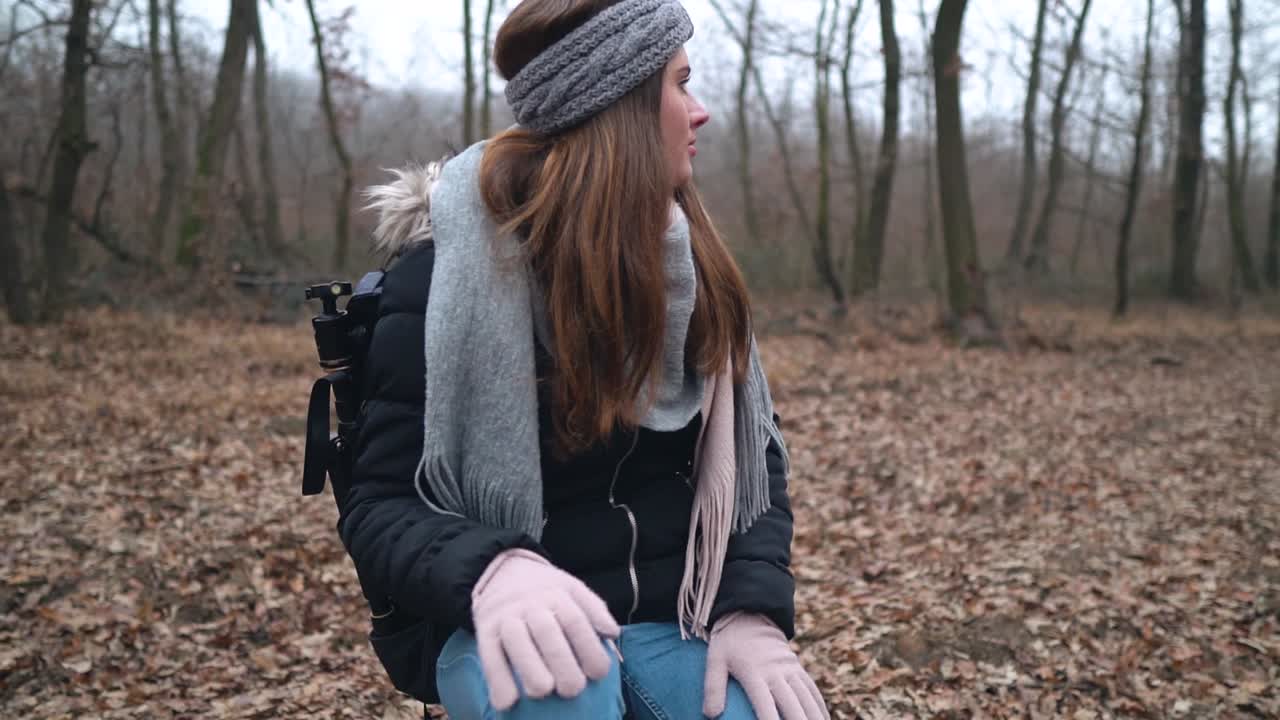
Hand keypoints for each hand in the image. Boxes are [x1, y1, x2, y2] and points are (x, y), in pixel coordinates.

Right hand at [471, 549, 619, 709]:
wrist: (502, 571)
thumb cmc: (546, 590)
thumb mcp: (572, 588)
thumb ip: (594, 610)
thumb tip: (612, 633)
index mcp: (557, 593)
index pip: (575, 619)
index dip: (589, 647)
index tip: (599, 673)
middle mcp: (530, 603)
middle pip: (546, 630)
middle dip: (561, 661)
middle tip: (573, 689)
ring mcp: (506, 616)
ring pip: (516, 640)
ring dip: (530, 668)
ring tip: (544, 691)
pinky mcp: (484, 631)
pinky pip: (489, 655)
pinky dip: (497, 680)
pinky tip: (508, 702)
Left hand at [703, 612, 828, 719]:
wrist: (749, 615)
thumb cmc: (728, 643)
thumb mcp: (715, 660)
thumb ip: (713, 687)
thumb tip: (709, 715)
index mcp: (754, 672)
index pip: (763, 702)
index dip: (769, 718)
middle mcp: (775, 671)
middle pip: (791, 702)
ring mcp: (789, 669)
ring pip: (806, 697)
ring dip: (814, 715)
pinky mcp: (797, 667)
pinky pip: (811, 688)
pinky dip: (819, 704)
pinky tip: (824, 718)